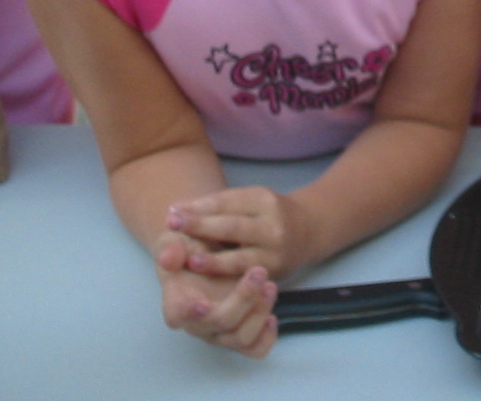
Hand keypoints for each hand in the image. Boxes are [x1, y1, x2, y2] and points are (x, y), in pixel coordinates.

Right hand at [154, 231, 278, 356]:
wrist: (208, 256)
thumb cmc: (189, 249)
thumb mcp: (176, 241)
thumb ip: (171, 248)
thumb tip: (169, 258)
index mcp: (177, 301)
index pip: (177, 314)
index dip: (187, 312)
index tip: (202, 303)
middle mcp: (198, 323)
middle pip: (220, 322)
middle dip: (243, 298)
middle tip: (259, 271)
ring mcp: (220, 331)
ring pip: (240, 338)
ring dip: (258, 314)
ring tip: (270, 286)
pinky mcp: (239, 332)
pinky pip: (254, 348)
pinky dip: (266, 338)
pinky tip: (273, 317)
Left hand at [164, 186, 313, 280]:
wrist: (308, 232)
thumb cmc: (267, 215)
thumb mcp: (249, 200)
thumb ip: (215, 206)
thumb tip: (175, 210)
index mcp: (264, 200)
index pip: (227, 202)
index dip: (198, 207)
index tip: (172, 211)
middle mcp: (272, 225)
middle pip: (232, 227)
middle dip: (200, 227)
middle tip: (172, 227)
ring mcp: (274, 252)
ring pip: (240, 258)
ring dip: (213, 261)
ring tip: (190, 261)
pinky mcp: (273, 274)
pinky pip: (245, 278)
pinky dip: (225, 279)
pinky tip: (209, 281)